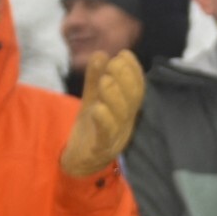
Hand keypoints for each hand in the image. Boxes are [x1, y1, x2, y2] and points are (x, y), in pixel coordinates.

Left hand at [59, 50, 144, 177]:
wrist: (79, 162)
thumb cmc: (91, 127)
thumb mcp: (93, 98)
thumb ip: (96, 78)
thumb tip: (102, 53)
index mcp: (126, 108)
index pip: (137, 87)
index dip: (134, 70)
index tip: (124, 54)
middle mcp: (126, 120)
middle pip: (133, 99)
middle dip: (126, 78)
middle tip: (115, 63)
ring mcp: (116, 135)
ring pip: (122, 115)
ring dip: (114, 95)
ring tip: (105, 80)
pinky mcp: (102, 148)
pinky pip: (106, 134)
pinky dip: (104, 120)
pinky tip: (98, 108)